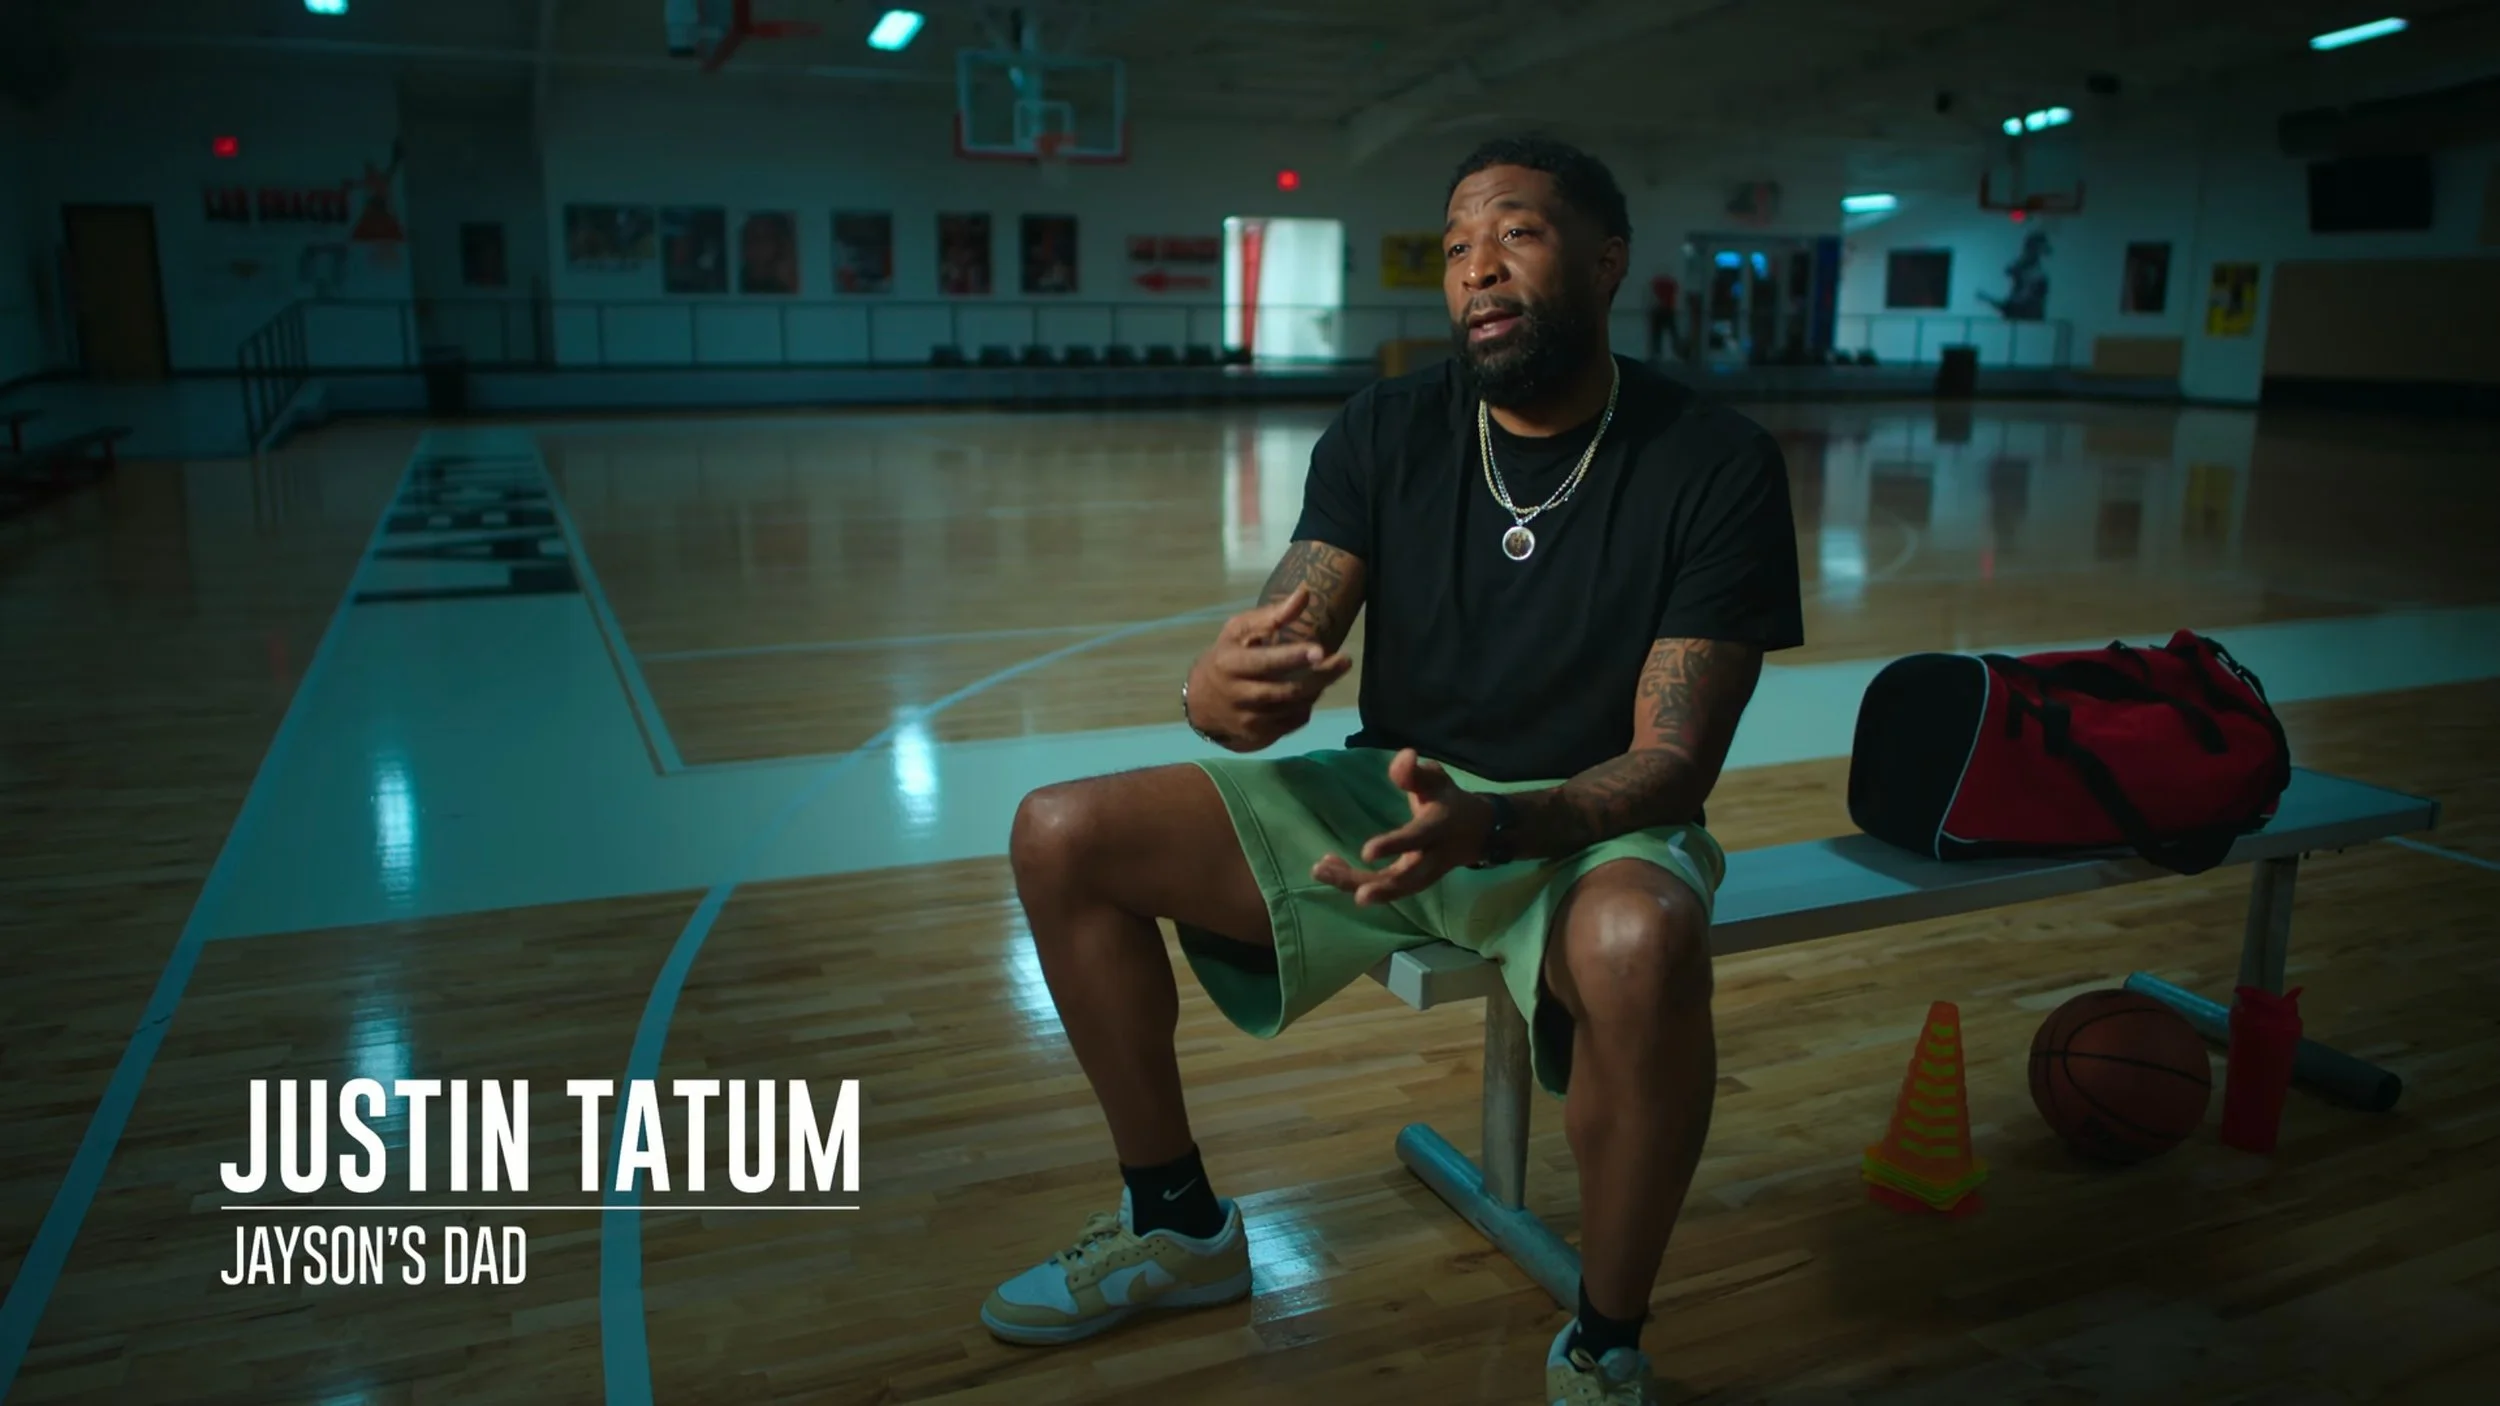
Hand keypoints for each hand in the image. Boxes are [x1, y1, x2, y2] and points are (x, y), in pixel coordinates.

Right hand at [1185, 586, 1353, 751]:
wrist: (1201, 701)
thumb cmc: (1226, 656)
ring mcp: (1249, 720)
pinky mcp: (1259, 736)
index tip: (1320, 650)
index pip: (1265, 663)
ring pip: (1294, 707)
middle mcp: (1238, 695)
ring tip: (1330, 671)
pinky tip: (1310, 691)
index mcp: (1230, 664)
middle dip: (1320, 676)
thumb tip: (1305, 593)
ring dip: (1317, 689)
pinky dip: (1307, 706)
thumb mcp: (1239, 630)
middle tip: (1345, 661)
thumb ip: (1272, 615)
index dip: (1292, 657)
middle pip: (1288, 690)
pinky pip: (1294, 722)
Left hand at [1312, 748, 1494, 905]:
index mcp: (1439, 828)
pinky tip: (1329, 869)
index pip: (1416, 839)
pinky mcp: (1411, 883)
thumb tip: (1403, 757)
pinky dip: (1356, 883)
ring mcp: (1422, 874)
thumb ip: (1416, 772)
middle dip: (1373, 883)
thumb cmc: (1448, 799)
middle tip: (1338, 880)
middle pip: (1404, 877)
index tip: (1366, 852)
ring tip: (1320, 870)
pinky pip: (1385, 888)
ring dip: (1355, 884)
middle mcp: (1432, 857)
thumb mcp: (1437, 779)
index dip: (1394, 846)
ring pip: (1391, 888)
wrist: (1476, 831)